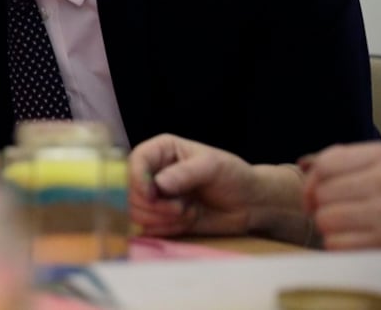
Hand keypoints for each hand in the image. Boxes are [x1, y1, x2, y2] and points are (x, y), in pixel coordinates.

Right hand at [128, 133, 259, 236]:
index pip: (136, 161)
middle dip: (157, 205)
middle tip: (183, 207)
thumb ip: (185, 173)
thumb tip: (159, 185)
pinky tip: (186, 223)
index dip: (139, 179)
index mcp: (161, 151)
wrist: (249, 205)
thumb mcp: (213, 167)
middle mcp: (152, 172)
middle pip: (131, 191)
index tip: (153, 194)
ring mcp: (154, 197)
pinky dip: (166, 229)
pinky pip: (148, 228)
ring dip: (163, 219)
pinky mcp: (159, 218)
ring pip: (137, 212)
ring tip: (189, 213)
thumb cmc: (234, 177)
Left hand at [301, 141, 380, 249]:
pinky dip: (341, 245)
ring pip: (326, 219)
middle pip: (323, 193)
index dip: (312, 181)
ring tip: (348, 226)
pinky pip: (338, 244)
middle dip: (322, 205)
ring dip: (331, 226)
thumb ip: (351, 161)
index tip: (312, 194)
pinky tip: (357, 240)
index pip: (327, 164)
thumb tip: (306, 164)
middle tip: (336, 211)